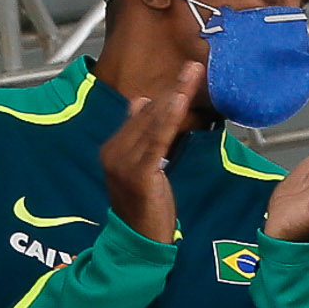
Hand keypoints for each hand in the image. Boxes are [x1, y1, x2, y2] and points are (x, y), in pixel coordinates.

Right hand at [100, 60, 201, 241]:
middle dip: (173, 88)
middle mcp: (114, 151)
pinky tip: (180, 100)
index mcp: (114, 148)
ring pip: (153, 122)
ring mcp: (123, 161)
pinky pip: (156, 140)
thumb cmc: (145, 207)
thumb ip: (141, 137)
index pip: (142, 115)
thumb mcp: (143, 168)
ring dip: (174, 96)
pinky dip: (168, 118)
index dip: (166, 94)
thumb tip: (141, 102)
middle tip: (194, 65)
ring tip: (191, 74)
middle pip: (148, 113)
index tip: (186, 74)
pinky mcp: (137, 173)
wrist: (138, 241)